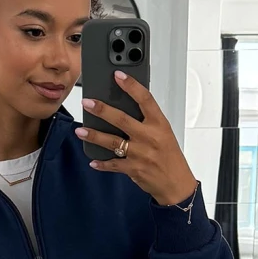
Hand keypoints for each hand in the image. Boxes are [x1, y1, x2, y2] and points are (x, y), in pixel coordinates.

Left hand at [75, 71, 198, 206]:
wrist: (176, 183)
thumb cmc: (170, 156)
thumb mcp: (164, 133)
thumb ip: (147, 121)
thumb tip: (124, 108)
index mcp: (159, 124)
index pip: (145, 99)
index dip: (131, 85)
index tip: (118, 75)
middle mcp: (149, 137)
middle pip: (122, 119)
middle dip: (102, 110)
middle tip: (87, 102)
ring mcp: (140, 154)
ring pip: (113, 142)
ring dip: (94, 135)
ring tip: (81, 130)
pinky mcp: (133, 169)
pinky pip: (113, 164)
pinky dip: (102, 163)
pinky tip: (93, 161)